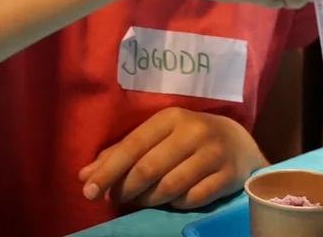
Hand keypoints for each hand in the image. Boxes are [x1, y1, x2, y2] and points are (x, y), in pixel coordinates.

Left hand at [78, 107, 267, 209]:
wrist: (238, 143)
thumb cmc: (187, 139)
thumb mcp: (157, 137)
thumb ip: (121, 153)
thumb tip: (84, 175)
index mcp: (171, 117)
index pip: (133, 145)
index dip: (109, 170)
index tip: (88, 191)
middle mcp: (193, 132)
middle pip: (149, 168)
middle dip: (125, 189)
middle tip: (114, 200)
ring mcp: (213, 154)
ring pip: (170, 187)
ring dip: (149, 200)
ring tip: (141, 200)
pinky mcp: (228, 176)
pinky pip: (192, 199)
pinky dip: (176, 204)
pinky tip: (172, 201)